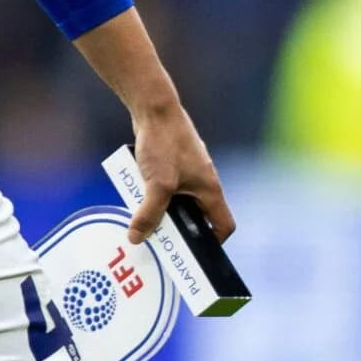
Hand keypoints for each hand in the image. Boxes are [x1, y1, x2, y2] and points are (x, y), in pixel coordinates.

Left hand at [127, 101, 234, 244]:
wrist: (154, 108)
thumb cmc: (163, 143)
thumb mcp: (156, 184)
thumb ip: (148, 214)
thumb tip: (136, 239)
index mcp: (210, 189)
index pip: (223, 225)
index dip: (213, 243)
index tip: (192, 252)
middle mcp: (204, 181)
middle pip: (199, 215)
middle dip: (180, 229)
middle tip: (161, 241)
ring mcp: (190, 170)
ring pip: (180, 200)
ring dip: (164, 210)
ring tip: (144, 218)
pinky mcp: (175, 161)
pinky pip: (169, 186)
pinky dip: (156, 193)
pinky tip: (137, 194)